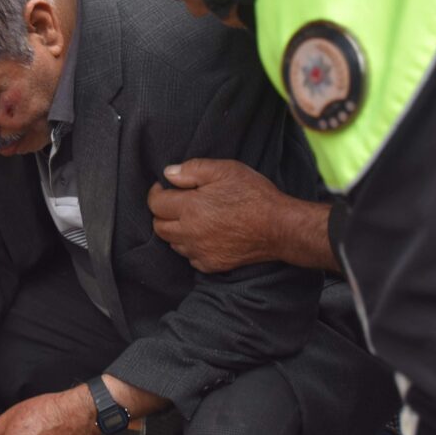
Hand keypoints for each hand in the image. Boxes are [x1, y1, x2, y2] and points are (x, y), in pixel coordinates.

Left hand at [147, 159, 286, 272]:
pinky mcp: (212, 265)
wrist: (280, 228)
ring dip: (175, 231)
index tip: (163, 188)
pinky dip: (191, 247)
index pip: (155, 203)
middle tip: (175, 203)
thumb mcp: (226, 170)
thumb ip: (193, 169)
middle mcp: (190, 233)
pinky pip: (190, 258)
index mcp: (190, 208)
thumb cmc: (255, 195)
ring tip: (191, 218)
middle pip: (159, 226)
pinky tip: (203, 236)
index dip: (156, 193)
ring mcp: (200, 252)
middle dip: (162, 213)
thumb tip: (168, 174)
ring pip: (173, 243)